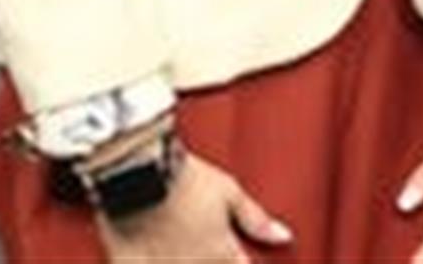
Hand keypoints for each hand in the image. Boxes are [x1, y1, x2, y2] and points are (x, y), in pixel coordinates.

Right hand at [97, 151, 288, 262]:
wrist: (138, 169)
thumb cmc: (185, 176)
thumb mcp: (229, 192)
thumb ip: (256, 220)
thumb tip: (284, 237)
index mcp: (223, 253)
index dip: (241, 263)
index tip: (235, 256)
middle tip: (199, 245)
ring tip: (177, 247)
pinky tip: (153, 257)